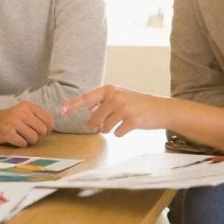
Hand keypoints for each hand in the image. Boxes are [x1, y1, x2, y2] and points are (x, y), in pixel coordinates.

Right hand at [0, 101, 53, 146]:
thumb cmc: (9, 119)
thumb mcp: (23, 112)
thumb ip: (37, 117)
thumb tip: (51, 128)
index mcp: (27, 105)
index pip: (48, 118)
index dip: (48, 128)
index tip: (41, 131)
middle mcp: (21, 112)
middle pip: (42, 130)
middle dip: (38, 136)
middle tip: (29, 134)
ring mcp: (13, 122)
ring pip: (34, 138)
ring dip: (29, 141)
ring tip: (21, 137)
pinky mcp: (6, 132)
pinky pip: (23, 143)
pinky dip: (20, 144)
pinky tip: (14, 139)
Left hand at [61, 85, 176, 135]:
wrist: (162, 109)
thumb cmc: (139, 104)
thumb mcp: (120, 97)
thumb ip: (103, 103)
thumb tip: (88, 115)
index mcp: (110, 89)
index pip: (86, 98)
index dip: (73, 105)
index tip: (62, 110)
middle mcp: (115, 97)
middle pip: (94, 118)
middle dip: (98, 124)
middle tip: (110, 121)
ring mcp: (123, 108)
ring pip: (104, 128)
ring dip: (111, 129)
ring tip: (123, 121)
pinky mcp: (131, 120)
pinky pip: (116, 134)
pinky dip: (121, 133)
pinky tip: (131, 126)